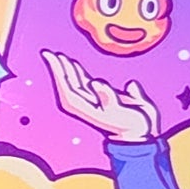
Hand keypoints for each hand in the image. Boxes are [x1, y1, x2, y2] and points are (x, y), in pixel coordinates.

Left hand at [42, 50, 158, 142]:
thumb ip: (109, 98)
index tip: (53, 62)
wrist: (141, 134)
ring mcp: (93, 102)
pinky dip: (78, 74)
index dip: (60, 74)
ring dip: (67, 70)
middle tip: (48, 54)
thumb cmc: (133, 125)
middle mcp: (88, 105)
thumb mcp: (123, 113)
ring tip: (59, 57)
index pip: (68, 89)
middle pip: (68, 85)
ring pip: (75, 83)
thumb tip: (97, 83)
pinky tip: (74, 65)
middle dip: (59, 69)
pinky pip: (84, 84)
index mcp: (89, 109)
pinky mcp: (100, 99)